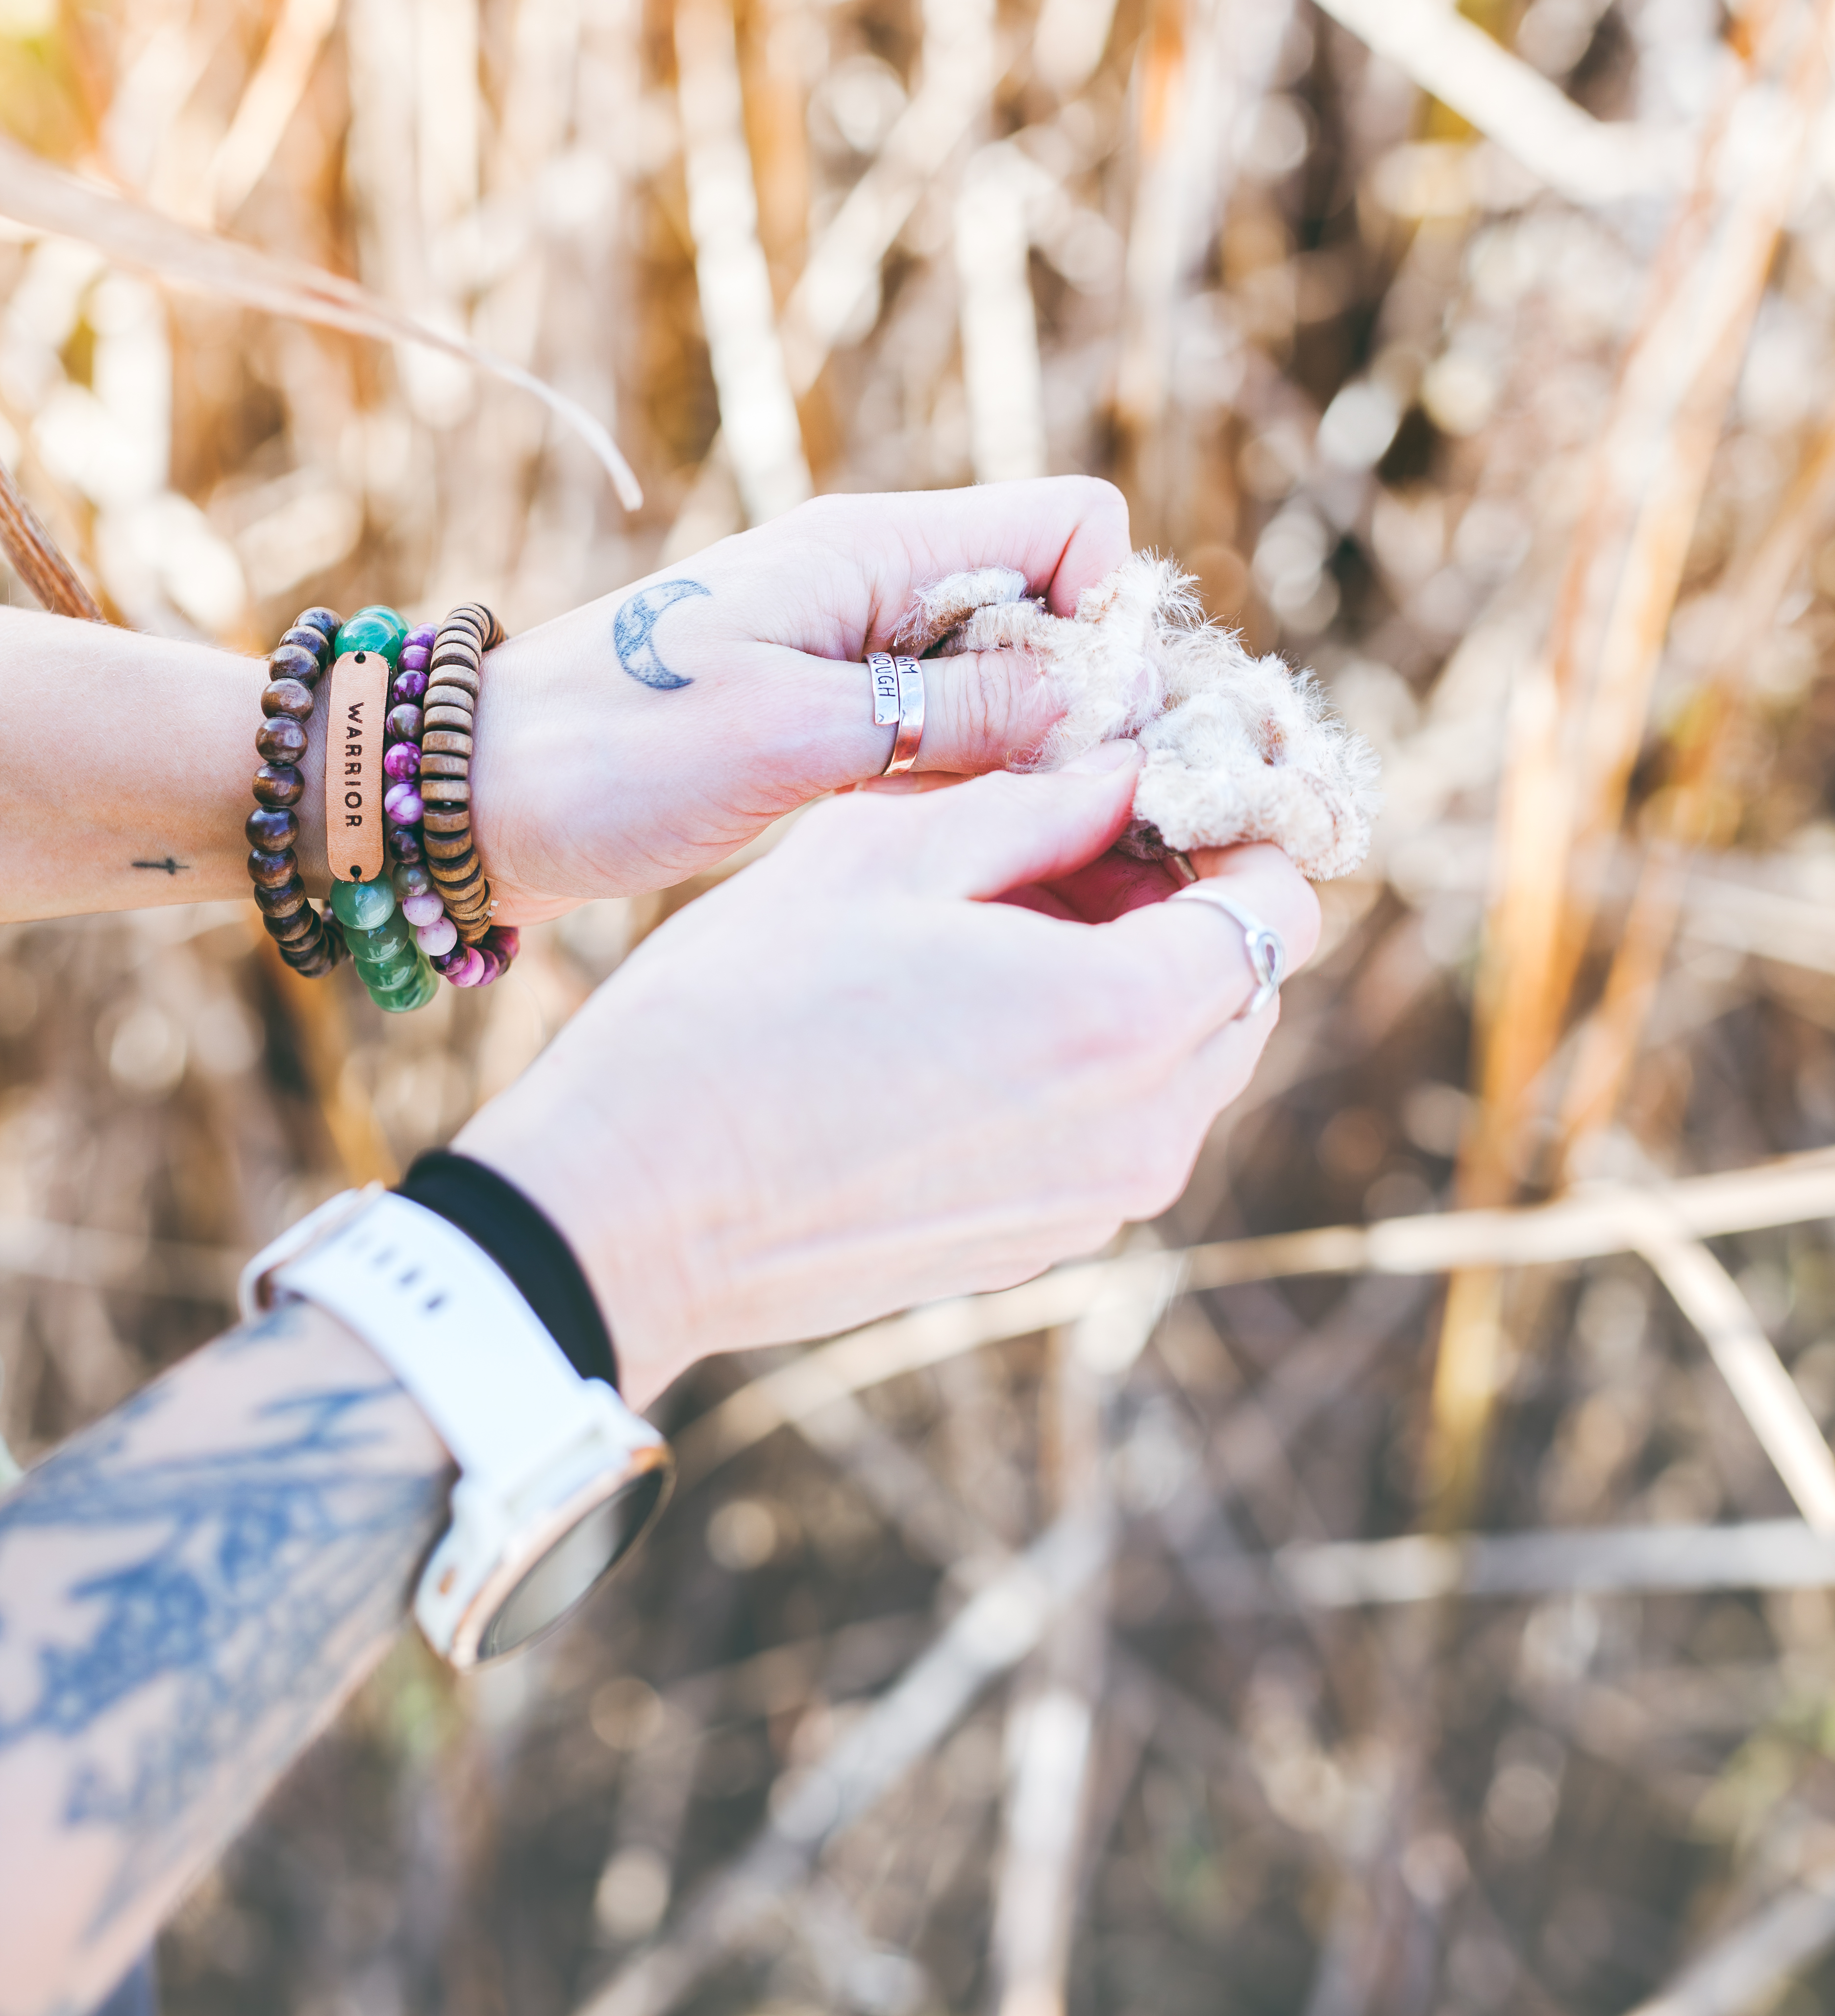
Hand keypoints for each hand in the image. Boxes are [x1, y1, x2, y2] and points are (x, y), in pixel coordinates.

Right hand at [456, 743, 1319, 1407]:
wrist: (632, 1208)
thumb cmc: (741, 1012)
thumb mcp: (884, 854)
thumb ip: (1037, 805)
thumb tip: (1127, 769)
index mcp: (1121, 1018)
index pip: (1279, 908)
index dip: (1233, 829)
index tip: (1153, 790)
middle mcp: (1142, 1132)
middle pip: (1242, 989)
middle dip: (1180, 901)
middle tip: (1057, 840)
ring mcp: (1094, 1205)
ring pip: (1180, 1062)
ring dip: (1127, 978)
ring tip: (990, 923)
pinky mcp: (1037, 1245)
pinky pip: (1112, 1129)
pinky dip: (1079, 1059)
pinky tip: (960, 1015)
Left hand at [471, 478, 1131, 919]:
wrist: (470, 797)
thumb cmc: (610, 754)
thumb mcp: (793, 736)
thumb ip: (953, 714)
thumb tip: (1097, 704)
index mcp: (875, 549)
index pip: (1071, 525)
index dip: (1107, 619)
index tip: (1086, 726)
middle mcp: (880, 585)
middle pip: (1054, 606)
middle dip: (1084, 697)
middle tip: (1062, 805)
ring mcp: (857, 650)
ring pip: (1010, 677)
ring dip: (1032, 749)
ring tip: (1007, 834)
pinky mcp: (832, 717)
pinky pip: (950, 729)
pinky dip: (971, 778)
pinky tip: (950, 841)